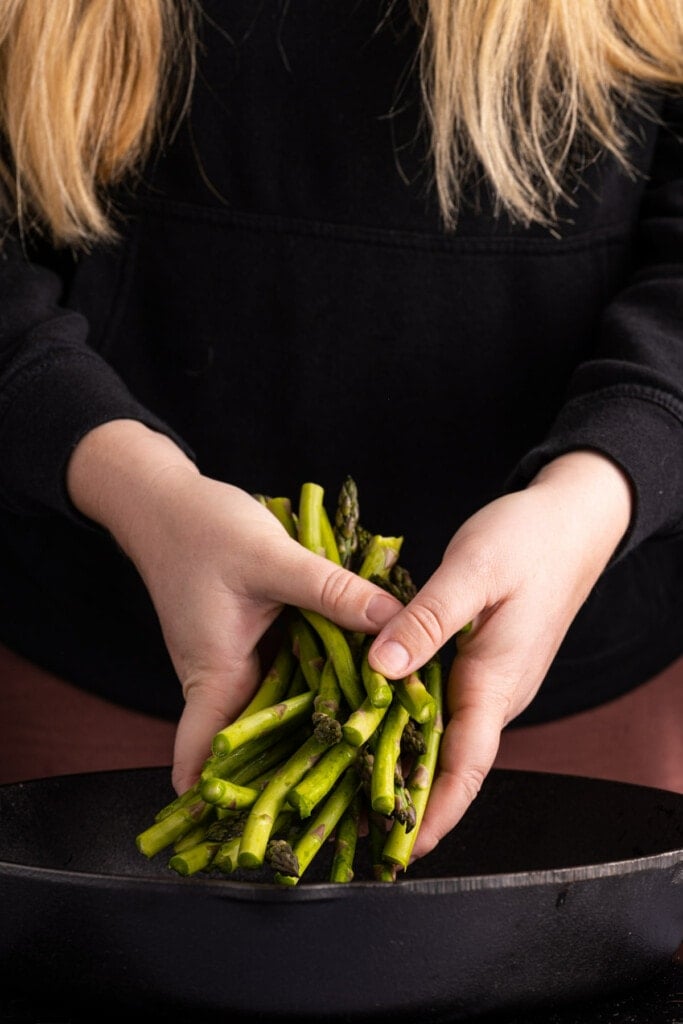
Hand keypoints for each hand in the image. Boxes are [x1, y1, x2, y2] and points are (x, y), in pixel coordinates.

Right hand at [66, 421, 402, 793]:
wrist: (165, 501)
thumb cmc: (201, 529)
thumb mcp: (272, 559)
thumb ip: (333, 592)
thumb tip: (395, 625)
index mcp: (214, 674)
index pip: (209, 757)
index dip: (231, 801)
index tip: (264, 842)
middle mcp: (223, 679)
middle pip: (259, 743)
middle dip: (299, 773)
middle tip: (359, 803)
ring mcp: (237, 662)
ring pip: (280, 709)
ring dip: (317, 728)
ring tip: (375, 756)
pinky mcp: (250, 642)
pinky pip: (287, 676)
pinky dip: (317, 685)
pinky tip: (359, 688)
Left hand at [367, 451, 632, 859]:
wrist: (571, 519)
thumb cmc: (527, 540)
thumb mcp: (472, 570)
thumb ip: (427, 618)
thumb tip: (382, 667)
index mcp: (497, 679)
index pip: (469, 764)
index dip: (438, 810)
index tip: (406, 850)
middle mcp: (497, 690)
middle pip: (454, 760)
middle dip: (413, 797)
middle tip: (360, 824)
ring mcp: (493, 677)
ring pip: (447, 732)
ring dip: (410, 760)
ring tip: (357, 782)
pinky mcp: (484, 660)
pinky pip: (446, 702)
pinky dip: (413, 718)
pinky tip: (380, 715)